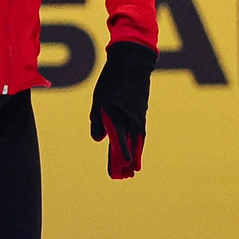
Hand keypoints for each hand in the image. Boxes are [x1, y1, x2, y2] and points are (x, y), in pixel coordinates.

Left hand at [88, 41, 154, 179]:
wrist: (132, 62)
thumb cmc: (111, 80)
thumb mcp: (99, 99)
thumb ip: (97, 121)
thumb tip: (99, 139)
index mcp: (117, 116)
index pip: (119, 143)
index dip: (119, 158)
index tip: (120, 172)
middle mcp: (130, 119)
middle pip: (131, 145)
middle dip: (128, 161)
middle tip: (128, 175)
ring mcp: (138, 115)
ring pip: (138, 139)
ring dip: (136, 153)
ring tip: (134, 166)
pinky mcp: (141, 110)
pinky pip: (140, 130)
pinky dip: (139, 141)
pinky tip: (137, 146)